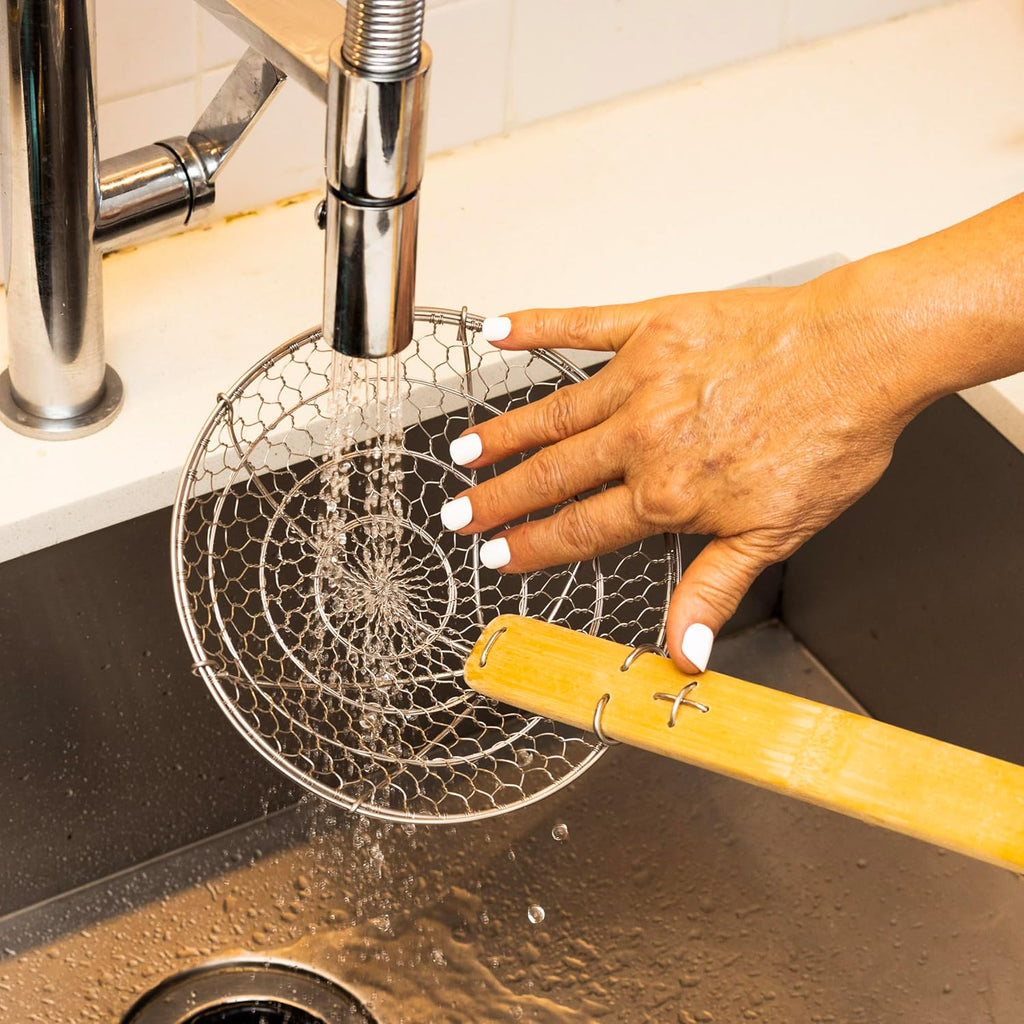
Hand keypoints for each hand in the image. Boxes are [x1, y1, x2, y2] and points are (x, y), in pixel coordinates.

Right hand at [443, 280, 912, 671]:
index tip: (495, 555)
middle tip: (456, 509)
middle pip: (553, 476)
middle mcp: (642, 437)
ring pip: (554, 413)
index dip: (532, 547)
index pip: (581, 530)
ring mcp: (641, 378)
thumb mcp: (776, 533)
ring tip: (465, 449)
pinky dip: (538, 327)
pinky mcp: (654, 325)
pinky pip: (582, 325)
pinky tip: (498, 331)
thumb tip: (685, 653)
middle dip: (499, 499)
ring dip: (504, 434)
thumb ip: (714, 589)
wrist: (863, 353)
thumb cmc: (830, 435)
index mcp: (668, 493)